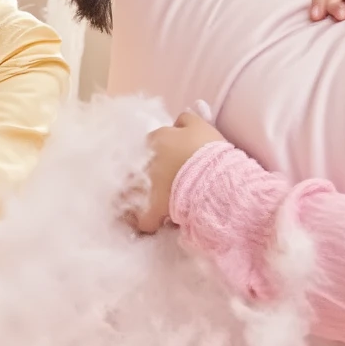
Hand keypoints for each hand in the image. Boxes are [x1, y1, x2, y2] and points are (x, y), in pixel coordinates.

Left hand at [132, 114, 224, 233]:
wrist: (214, 177)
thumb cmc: (209, 150)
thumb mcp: (200, 126)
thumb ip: (185, 120)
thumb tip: (177, 121)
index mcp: (155, 141)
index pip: (146, 147)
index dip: (155, 157)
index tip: (164, 164)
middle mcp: (144, 163)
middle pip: (131, 170)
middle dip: (139, 178)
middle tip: (153, 185)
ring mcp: (145, 188)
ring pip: (129, 196)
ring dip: (135, 200)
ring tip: (145, 205)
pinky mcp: (152, 210)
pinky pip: (142, 221)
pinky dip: (146, 223)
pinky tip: (152, 224)